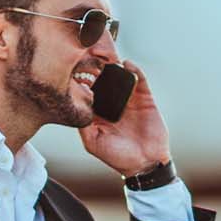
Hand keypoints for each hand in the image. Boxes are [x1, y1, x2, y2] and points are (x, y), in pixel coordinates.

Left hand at [80, 59, 171, 176]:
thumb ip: (83, 125)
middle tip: (91, 58)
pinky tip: (127, 65)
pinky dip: (134, 70)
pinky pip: (139, 80)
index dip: (82, 80)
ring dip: (115, 67)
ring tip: (108, 59)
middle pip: (104, 81)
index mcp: (97, 112)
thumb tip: (74, 104)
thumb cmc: (117, 157)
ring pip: (120, 78)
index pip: (88, 92)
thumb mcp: (93, 142)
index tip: (76, 69)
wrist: (145, 163)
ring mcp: (129, 100)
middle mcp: (112, 104)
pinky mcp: (144, 98)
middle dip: (98, 69)